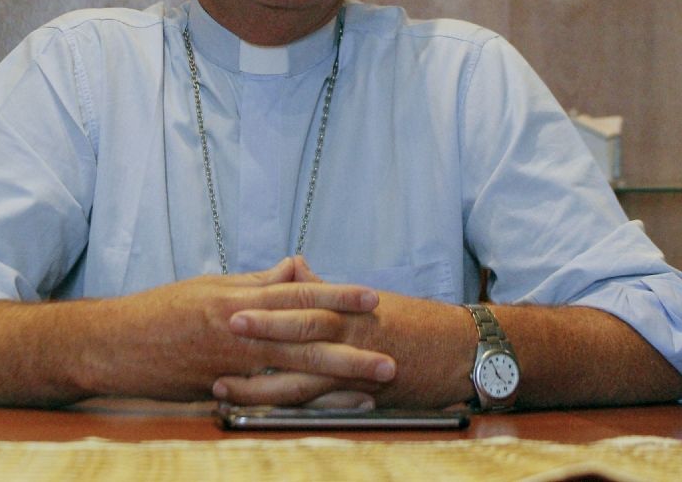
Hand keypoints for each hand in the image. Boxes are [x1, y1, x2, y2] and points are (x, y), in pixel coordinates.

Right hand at [93, 257, 394, 402]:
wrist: (112, 345)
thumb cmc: (158, 314)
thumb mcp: (210, 287)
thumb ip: (257, 281)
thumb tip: (297, 267)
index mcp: (238, 297)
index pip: (295, 292)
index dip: (335, 294)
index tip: (371, 297)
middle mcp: (238, 326)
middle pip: (303, 333)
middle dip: (349, 343)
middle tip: (390, 351)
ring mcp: (230, 362)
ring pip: (292, 369)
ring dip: (337, 378)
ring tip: (374, 384)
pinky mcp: (218, 391)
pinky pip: (268, 398)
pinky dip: (303, 404)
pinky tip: (330, 409)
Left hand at [214, 257, 474, 408]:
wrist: (462, 350)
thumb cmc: (412, 323)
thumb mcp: (366, 300)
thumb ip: (324, 287)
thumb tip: (294, 265)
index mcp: (345, 307)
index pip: (297, 302)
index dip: (262, 306)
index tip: (226, 306)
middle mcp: (350, 333)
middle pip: (297, 333)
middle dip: (258, 336)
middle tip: (219, 334)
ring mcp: (357, 367)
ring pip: (302, 376)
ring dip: (261, 383)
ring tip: (224, 387)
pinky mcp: (367, 396)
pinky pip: (325, 406)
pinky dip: (296, 411)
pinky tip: (268, 417)